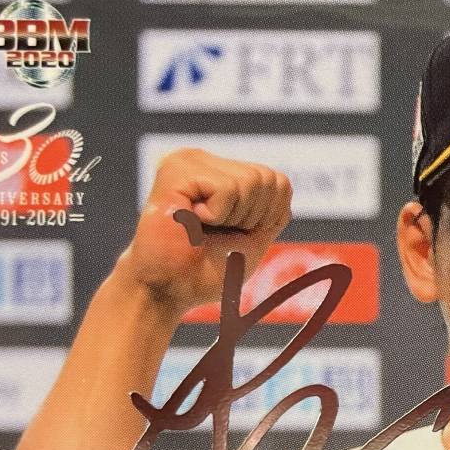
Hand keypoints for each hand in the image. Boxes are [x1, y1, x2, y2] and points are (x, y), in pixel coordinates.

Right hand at [119, 148, 291, 313]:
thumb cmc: (205, 269)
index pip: (279, 182)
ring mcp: (188, 161)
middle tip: (214, 232)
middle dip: (251, 217)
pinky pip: (228, 188)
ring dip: (232, 217)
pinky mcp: (177, 170)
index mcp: (221, 171)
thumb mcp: (253, 237)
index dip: (266, 217)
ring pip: (251, 182)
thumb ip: (272, 208)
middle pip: (267, 180)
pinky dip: (218, 215)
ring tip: (200, 226)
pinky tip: (190, 221)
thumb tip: (281, 182)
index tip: (233, 233)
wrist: (168, 290)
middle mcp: (204, 160)